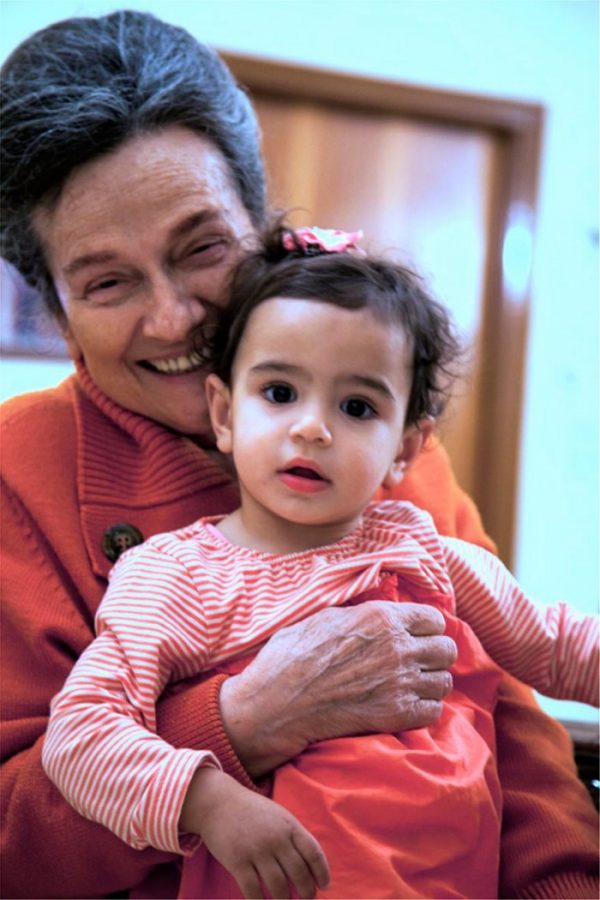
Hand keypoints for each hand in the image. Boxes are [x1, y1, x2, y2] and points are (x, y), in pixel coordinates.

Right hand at [180, 767, 329, 898]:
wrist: (219, 802)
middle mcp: (276, 838)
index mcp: (289, 826)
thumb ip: (294, 837)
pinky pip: (253, 890)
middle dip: (306, 893)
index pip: (313, 853)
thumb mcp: (279, 817)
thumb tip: (311, 867)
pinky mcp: (237, 861)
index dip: (322, 873)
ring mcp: (256, 850)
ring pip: (278, 886)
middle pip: (299, 874)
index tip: (323, 887)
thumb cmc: (253, 812)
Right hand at [221, 600, 456, 776]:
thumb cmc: (292, 655)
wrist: (278, 702)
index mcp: (381, 617)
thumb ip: (359, 613)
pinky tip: (406, 705)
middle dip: (434, 654)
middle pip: (447, 649)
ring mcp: (400, 682)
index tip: (416, 635)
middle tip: (417, 661)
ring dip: (431, 683)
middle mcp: (398, 647)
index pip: (435, 618)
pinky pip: (434, 711)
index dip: (426, 627)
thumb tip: (374, 612)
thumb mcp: (324, 617)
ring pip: (444, 681)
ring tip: (413, 685)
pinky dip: (424, 709)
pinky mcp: (396, 715)